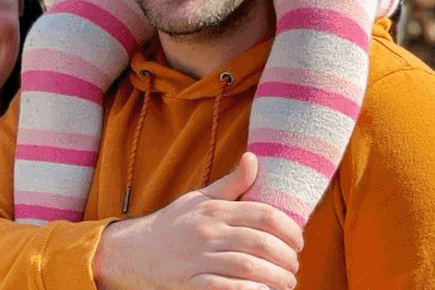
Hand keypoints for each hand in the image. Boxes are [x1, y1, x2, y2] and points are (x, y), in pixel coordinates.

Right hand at [92, 153, 302, 289]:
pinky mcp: (191, 284)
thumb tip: (254, 158)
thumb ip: (231, 183)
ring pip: (247, 268)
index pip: (264, 215)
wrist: (136, 252)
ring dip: (275, 278)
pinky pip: (225, 289)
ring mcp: (198, 260)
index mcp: (214, 210)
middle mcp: (207, 233)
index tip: (298, 242)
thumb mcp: (200, 199)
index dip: (290, 229)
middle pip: (260, 243)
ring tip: (286, 283)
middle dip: (286, 258)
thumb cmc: (175, 224)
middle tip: (294, 267)